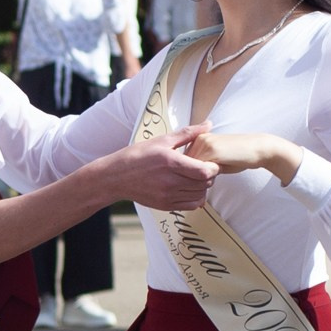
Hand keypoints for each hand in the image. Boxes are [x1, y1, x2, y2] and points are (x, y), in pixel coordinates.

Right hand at [101, 127, 218, 210]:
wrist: (116, 177)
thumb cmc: (138, 156)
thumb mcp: (162, 140)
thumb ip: (188, 133)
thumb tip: (208, 124)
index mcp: (170, 162)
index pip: (204, 171)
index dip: (213, 167)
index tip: (210, 162)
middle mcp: (170, 182)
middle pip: (205, 183)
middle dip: (210, 175)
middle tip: (204, 167)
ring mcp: (168, 196)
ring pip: (200, 195)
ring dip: (203, 186)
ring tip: (196, 177)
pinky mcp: (166, 206)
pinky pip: (191, 205)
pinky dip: (196, 197)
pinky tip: (189, 188)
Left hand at [187, 129, 303, 182]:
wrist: (258, 149)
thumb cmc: (239, 157)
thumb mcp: (216, 161)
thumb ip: (202, 166)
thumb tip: (189, 181)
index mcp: (199, 139)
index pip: (183, 162)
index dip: (188, 176)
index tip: (195, 185)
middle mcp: (199, 139)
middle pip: (184, 166)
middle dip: (191, 179)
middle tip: (204, 187)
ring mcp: (204, 143)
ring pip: (190, 169)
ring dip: (198, 180)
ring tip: (210, 183)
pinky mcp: (212, 150)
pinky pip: (200, 170)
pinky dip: (205, 179)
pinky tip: (215, 179)